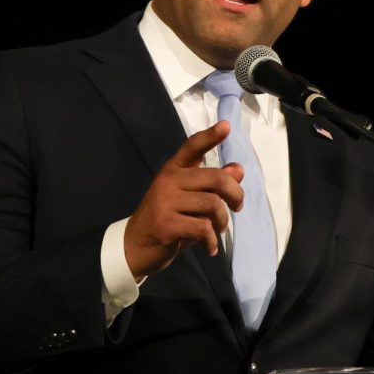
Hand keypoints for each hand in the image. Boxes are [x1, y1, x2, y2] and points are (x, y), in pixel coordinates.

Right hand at [123, 121, 243, 276]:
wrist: (135, 246)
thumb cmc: (168, 220)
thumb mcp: (191, 201)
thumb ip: (213, 186)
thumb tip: (238, 169)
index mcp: (174, 170)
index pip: (192, 147)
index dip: (210, 136)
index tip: (226, 126)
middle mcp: (169, 180)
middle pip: (216, 179)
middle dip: (235, 195)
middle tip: (237, 207)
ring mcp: (165, 202)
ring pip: (213, 205)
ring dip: (222, 222)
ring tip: (217, 230)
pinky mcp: (166, 224)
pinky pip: (203, 228)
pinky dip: (212, 241)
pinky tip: (210, 247)